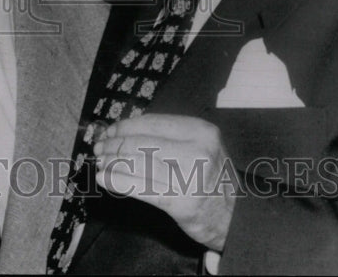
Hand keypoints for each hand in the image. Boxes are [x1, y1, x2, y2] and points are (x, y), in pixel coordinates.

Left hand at [93, 114, 237, 252]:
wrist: (237, 215)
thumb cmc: (212, 177)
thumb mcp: (201, 146)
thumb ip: (170, 136)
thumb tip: (126, 129)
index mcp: (200, 131)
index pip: (152, 122)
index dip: (125, 126)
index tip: (110, 130)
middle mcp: (197, 151)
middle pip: (142, 142)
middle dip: (115, 144)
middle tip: (99, 147)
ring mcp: (189, 177)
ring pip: (139, 164)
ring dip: (112, 162)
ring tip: (100, 162)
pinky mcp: (180, 203)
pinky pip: (141, 188)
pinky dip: (117, 181)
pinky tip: (104, 178)